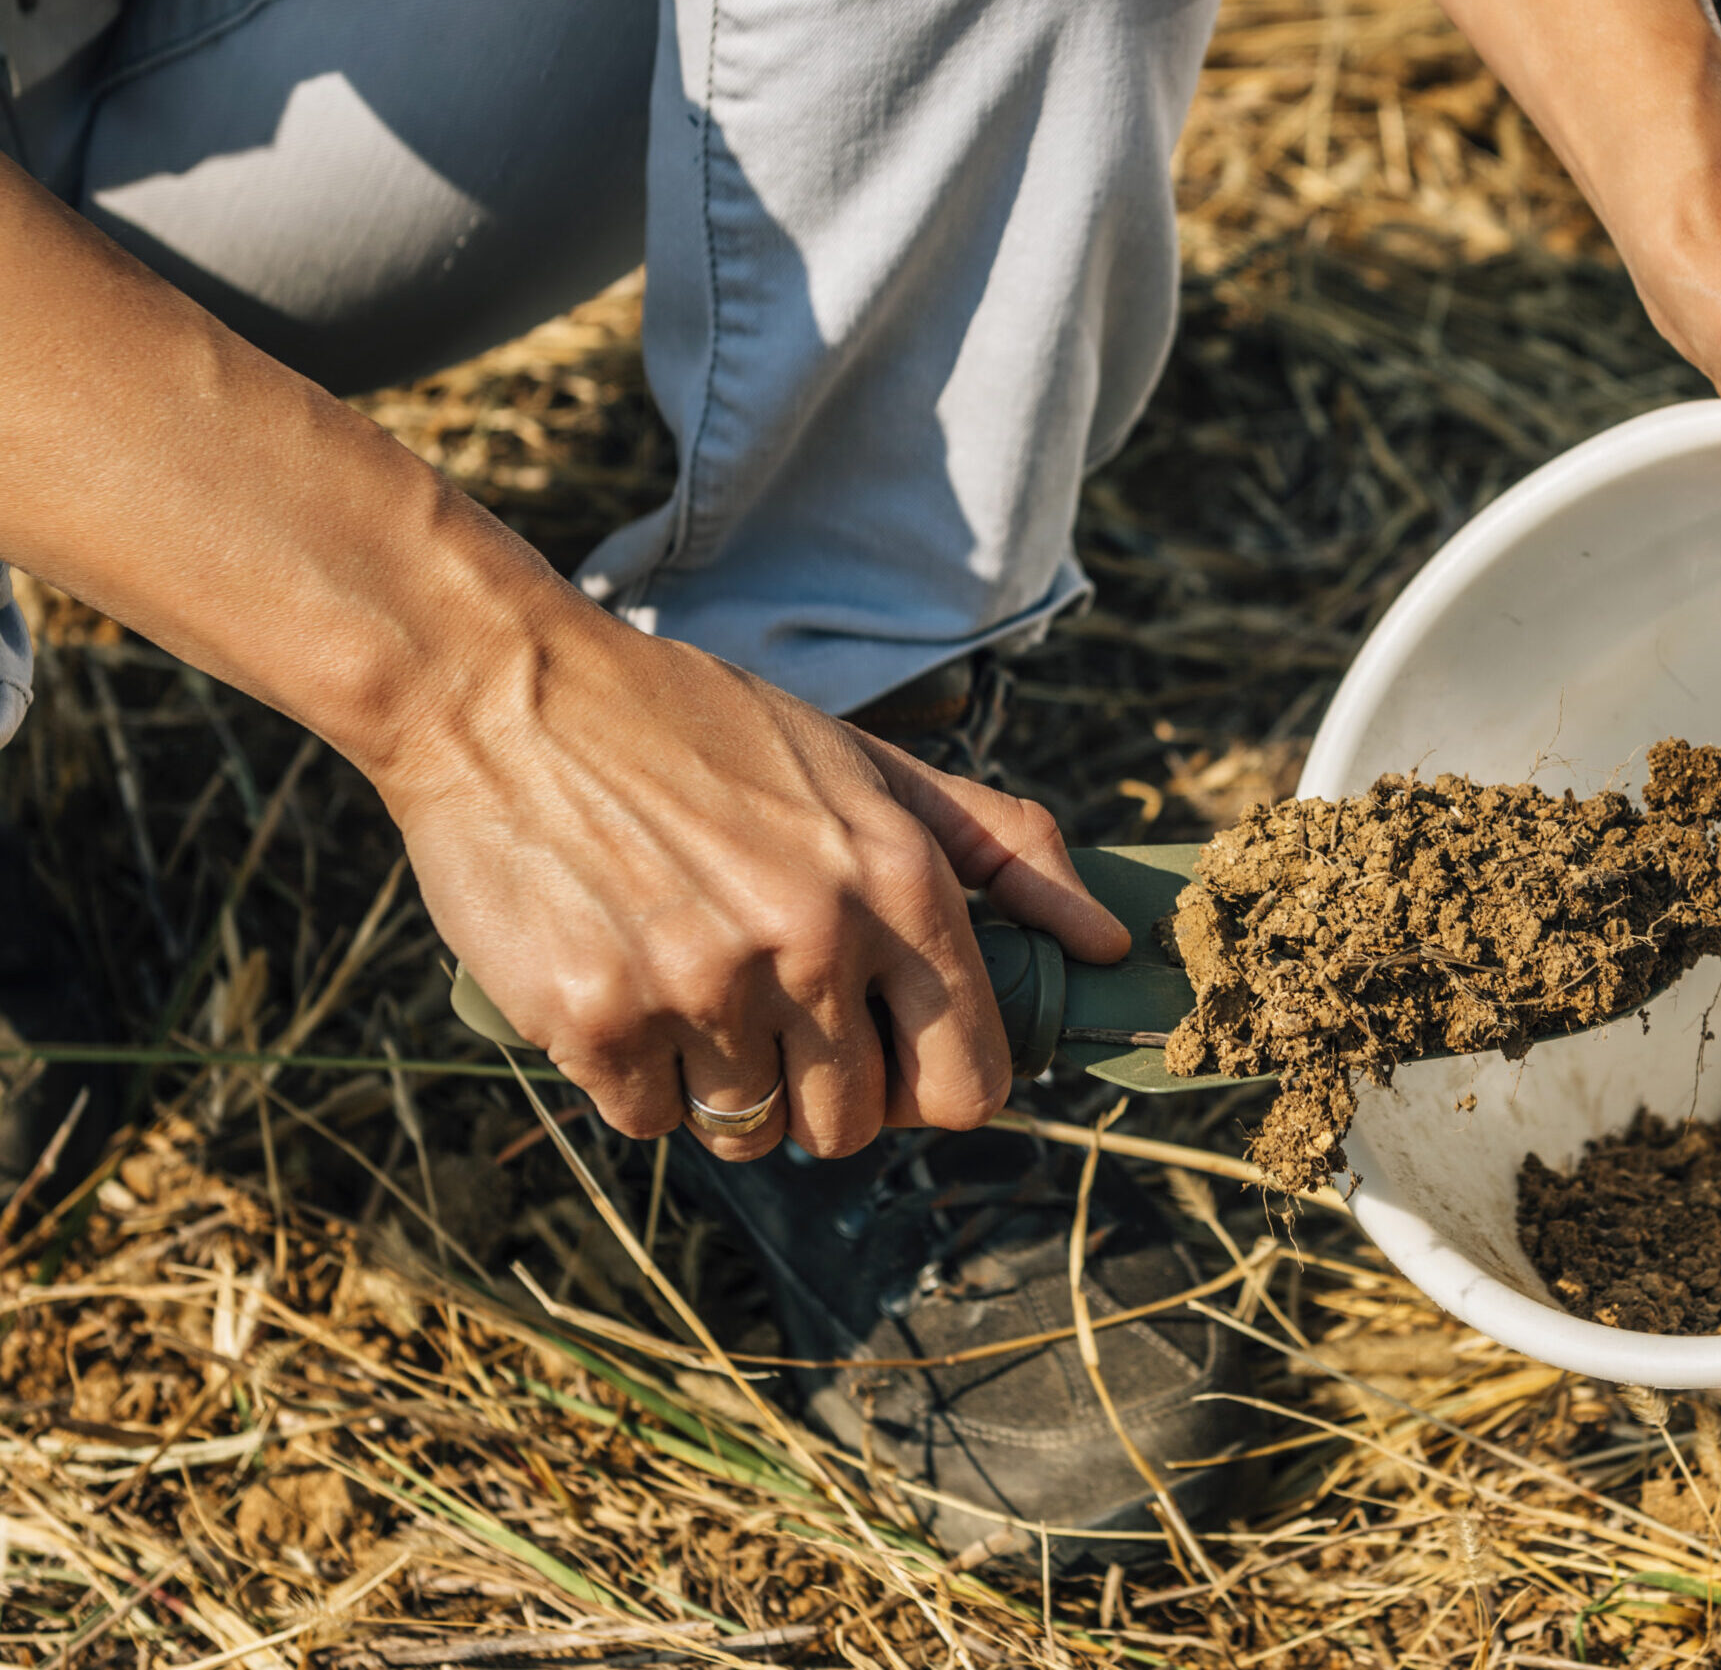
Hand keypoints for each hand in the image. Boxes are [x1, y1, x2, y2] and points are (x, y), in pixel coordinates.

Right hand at [378, 612, 1128, 1160]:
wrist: (509, 691)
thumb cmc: (701, 727)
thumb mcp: (869, 765)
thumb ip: (1001, 851)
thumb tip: (1108, 939)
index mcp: (898, 881)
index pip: (973, 1081)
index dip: (934, 1087)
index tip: (891, 1055)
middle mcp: (813, 941)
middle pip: (857, 1126)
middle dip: (822, 1092)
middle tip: (773, 1015)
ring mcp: (702, 988)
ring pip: (752, 1133)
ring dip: (729, 1089)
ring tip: (696, 992)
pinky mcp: (596, 1020)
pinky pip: (651, 1121)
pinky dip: (640, 1080)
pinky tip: (624, 988)